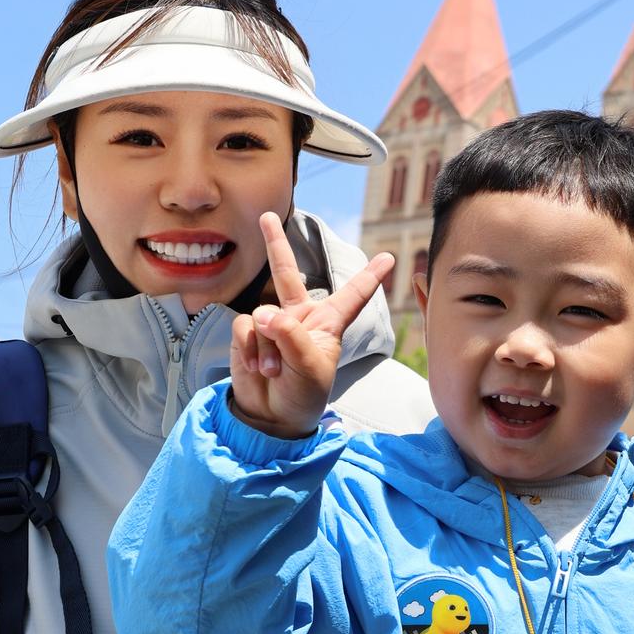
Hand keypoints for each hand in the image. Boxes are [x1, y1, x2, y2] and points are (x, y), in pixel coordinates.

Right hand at [229, 212, 393, 437]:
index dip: (370, 277)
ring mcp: (272, 324)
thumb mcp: (310, 367)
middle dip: (276, 244)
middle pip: (287, 273)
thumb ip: (291, 337)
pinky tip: (255, 366)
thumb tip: (265, 315)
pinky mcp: (249, 334)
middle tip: (267, 216)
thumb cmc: (302, 394)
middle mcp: (300, 318)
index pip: (353, 296)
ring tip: (274, 370)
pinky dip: (249, 347)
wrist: (272, 417)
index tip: (388, 257)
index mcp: (328, 323)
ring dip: (267, 346)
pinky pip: (245, 327)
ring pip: (265, 314)